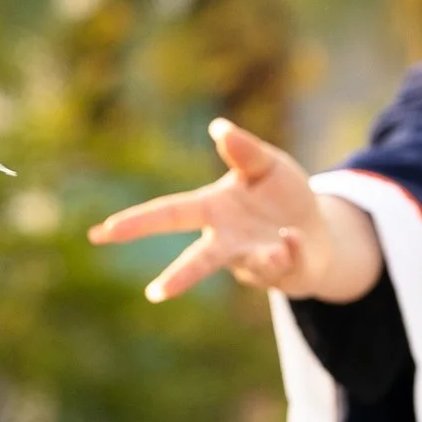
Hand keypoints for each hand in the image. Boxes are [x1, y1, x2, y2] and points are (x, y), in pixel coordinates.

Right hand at [87, 121, 386, 305]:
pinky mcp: (285, 270)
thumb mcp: (265, 163)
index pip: (169, 214)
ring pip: (253, 265)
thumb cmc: (280, 195)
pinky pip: (289, 259)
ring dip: (263, 259)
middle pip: (200, 260)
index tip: (102, 232)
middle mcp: (228, 240)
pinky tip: (295, 237)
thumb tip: (219, 127)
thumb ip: (244, 150)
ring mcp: (255, 259)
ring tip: (275, 250)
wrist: (319, 228)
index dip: (136, 222)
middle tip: (154, 294)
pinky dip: (294, 247)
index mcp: (213, 209)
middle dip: (179, 277)